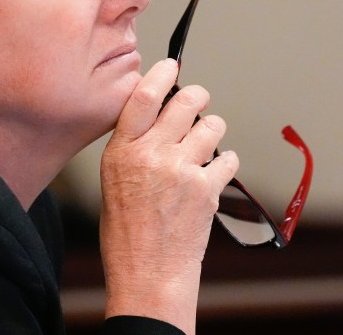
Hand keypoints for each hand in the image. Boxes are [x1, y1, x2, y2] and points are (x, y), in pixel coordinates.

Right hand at [99, 59, 238, 333]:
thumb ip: (135, 146)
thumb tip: (161, 116)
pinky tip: (212, 177)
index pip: (143, 97)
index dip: (161, 75)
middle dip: (197, 96)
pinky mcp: (207, 189)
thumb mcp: (114, 181)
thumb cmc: (127, 234)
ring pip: (213, 126)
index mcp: (122, 152)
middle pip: (186, 102)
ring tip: (204, 149)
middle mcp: (151, 155)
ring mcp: (182, 170)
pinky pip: (228, 158)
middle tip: (198, 101)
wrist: (148, 276)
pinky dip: (224, 164)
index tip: (171, 65)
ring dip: (212, 131)